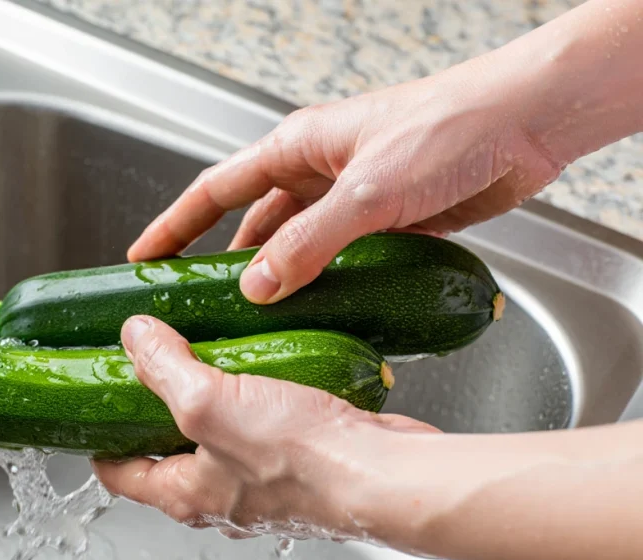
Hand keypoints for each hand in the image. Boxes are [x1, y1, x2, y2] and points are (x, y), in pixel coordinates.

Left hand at [92, 315, 438, 541]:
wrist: (386, 474)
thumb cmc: (302, 459)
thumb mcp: (208, 401)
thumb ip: (164, 367)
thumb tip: (133, 337)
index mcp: (185, 496)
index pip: (119, 474)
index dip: (98, 438)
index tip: (92, 406)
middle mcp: (221, 497)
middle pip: (167, 452)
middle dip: (155, 410)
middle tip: (150, 364)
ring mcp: (264, 484)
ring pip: (219, 438)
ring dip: (209, 399)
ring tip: (207, 353)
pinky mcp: (302, 465)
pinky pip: (263, 429)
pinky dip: (254, 399)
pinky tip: (262, 365)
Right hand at [129, 63, 563, 303]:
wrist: (526, 123)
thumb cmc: (449, 127)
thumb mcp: (368, 189)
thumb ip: (310, 241)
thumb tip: (259, 287)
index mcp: (297, 148)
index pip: (214, 191)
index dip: (173, 226)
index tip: (142, 257)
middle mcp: (318, 173)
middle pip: (252, 227)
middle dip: (225, 267)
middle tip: (200, 311)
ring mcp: (352, 200)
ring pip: (298, 250)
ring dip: (282, 284)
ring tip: (258, 327)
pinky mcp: (387, 223)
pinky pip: (341, 262)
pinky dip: (327, 289)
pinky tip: (322, 317)